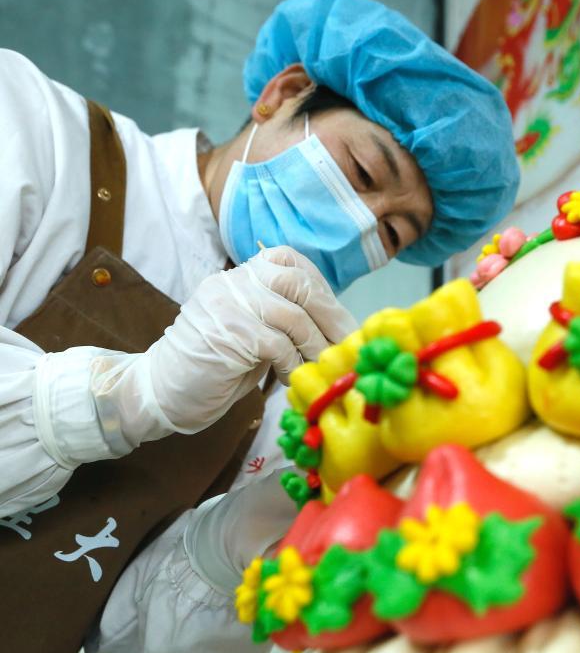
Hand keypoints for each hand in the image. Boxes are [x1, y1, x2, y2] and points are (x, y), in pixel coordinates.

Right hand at [91, 246, 357, 447]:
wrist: (160, 391)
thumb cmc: (214, 367)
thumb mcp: (253, 331)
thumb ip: (282, 317)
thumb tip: (334, 323)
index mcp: (240, 275)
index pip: (289, 261)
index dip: (321, 287)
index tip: (340, 317)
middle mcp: (233, 281)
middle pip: (297, 283)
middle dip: (330, 316)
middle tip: (347, 345)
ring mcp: (227, 304)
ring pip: (293, 316)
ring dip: (316, 346)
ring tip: (322, 367)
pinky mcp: (227, 334)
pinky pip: (277, 344)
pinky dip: (293, 364)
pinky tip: (292, 377)